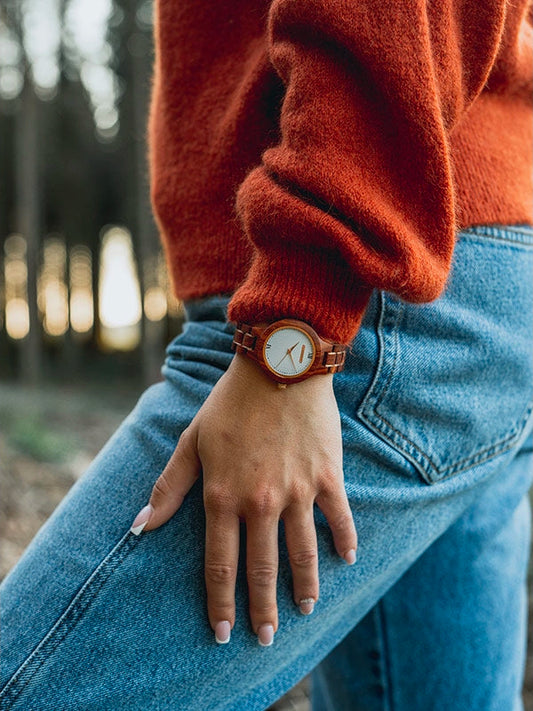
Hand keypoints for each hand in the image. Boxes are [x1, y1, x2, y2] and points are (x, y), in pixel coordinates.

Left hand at [130, 353, 357, 645]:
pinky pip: (339, 517)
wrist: (279, 364)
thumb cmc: (231, 402)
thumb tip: (139, 526)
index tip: (223, 632)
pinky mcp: (327, 475)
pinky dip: (344, 541)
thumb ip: (169, 486)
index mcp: (223, 495)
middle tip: (266, 638)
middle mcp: (261, 501)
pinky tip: (347, 561)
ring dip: (304, 586)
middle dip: (262, 609)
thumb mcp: (192, 440)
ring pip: (303, 553)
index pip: (220, 563)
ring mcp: (299, 491)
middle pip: (262, 568)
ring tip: (306, 609)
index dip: (220, 601)